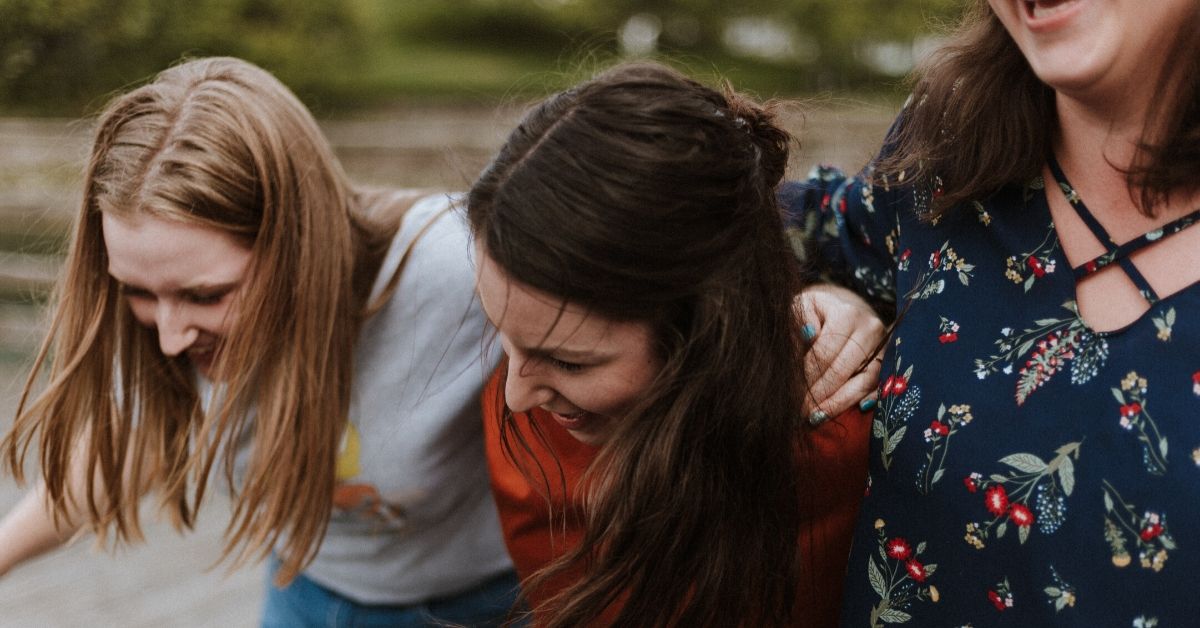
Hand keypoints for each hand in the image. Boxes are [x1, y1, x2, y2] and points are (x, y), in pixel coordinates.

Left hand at [795, 283, 884, 423]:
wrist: (842, 308)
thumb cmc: (815, 311)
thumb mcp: (802, 308)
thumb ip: (798, 321)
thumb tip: (807, 334)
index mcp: (847, 314)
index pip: (824, 353)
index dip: (807, 377)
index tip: (791, 393)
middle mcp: (870, 329)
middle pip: (843, 370)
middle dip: (819, 394)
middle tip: (801, 411)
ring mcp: (883, 346)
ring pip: (864, 382)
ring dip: (839, 403)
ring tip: (817, 416)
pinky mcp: (889, 360)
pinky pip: (878, 386)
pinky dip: (864, 400)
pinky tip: (849, 411)